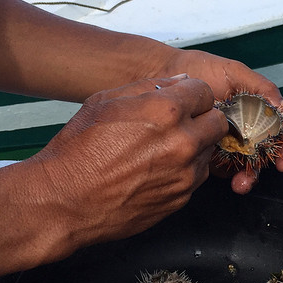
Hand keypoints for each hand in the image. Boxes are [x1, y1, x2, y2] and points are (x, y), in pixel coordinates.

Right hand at [26, 75, 227, 253]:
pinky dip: (185, 171)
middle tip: (178, 125)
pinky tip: (156, 170)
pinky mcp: (182, 198)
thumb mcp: (105, 101)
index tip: (182, 102)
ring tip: (161, 150)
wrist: (65, 201)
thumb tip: (180, 82)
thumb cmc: (78, 150)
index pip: (205, 92)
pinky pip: (197, 177)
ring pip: (209, 151)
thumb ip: (148, 87)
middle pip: (217, 122)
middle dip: (202, 119)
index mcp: (166, 111)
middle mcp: (183, 142)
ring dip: (194, 147)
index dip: (192, 95)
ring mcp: (185, 174)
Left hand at [159, 51, 282, 192]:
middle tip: (259, 175)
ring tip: (241, 183)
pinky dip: (227, 176)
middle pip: (263, 154)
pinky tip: (226, 177)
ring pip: (244, 166)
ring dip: (247, 177)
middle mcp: (244, 129)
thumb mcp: (235, 72)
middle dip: (265, 168)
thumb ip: (263, 88)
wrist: (166, 72)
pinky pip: (222, 168)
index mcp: (255, 112)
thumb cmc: (202, 68)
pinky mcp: (207, 152)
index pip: (276, 134)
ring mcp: (226, 143)